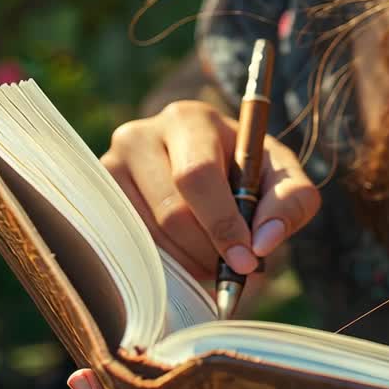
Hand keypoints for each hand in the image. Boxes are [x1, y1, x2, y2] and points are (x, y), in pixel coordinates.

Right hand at [100, 99, 320, 282]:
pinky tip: (183, 257)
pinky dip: (162, 264)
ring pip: (148, 235)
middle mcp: (140, 134)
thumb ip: (291, 203)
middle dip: (208, 250)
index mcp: (190, 119)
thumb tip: (262, 243)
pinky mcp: (97, 199)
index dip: (222, 223)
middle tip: (230, 269)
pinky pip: (127, 247)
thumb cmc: (249, 172)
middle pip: (171, 211)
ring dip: (187, 262)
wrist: (209, 168)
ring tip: (211, 259)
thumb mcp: (282, 178)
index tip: (246, 260)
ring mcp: (110, 166)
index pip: (197, 176)